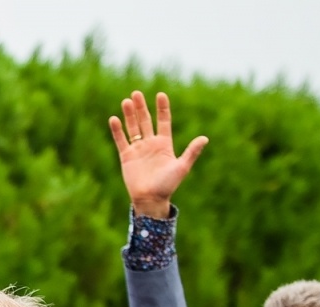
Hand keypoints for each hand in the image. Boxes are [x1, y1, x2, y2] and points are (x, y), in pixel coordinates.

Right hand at [107, 91, 207, 218]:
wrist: (151, 199)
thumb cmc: (168, 185)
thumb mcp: (182, 167)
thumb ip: (192, 152)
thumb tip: (204, 138)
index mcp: (164, 144)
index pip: (163, 121)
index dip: (162, 108)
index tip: (160, 95)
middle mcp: (150, 144)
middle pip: (145, 120)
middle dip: (141, 107)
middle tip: (136, 93)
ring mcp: (138, 149)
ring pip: (133, 127)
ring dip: (129, 115)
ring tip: (126, 101)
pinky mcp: (127, 157)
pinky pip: (121, 140)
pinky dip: (117, 130)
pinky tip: (114, 119)